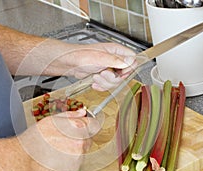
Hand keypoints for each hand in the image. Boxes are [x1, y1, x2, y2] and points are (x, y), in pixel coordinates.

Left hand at [18, 39, 147, 90]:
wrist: (69, 64)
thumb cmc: (80, 55)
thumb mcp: (99, 58)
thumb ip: (115, 60)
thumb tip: (130, 61)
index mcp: (116, 51)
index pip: (133, 60)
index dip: (128, 69)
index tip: (120, 72)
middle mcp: (114, 59)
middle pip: (125, 74)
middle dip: (113, 79)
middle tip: (103, 74)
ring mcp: (109, 68)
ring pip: (116, 82)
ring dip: (105, 83)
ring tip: (95, 77)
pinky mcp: (103, 76)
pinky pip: (108, 86)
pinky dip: (101, 86)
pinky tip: (94, 82)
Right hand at [18, 109, 100, 170]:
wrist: (24, 160)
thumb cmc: (34, 140)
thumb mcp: (52, 120)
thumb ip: (71, 115)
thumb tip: (81, 113)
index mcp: (77, 129)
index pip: (94, 125)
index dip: (88, 124)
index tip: (85, 126)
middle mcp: (80, 144)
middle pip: (88, 139)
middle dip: (79, 138)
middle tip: (63, 138)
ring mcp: (77, 160)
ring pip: (80, 153)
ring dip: (72, 150)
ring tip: (56, 149)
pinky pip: (73, 164)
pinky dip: (66, 162)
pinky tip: (54, 158)